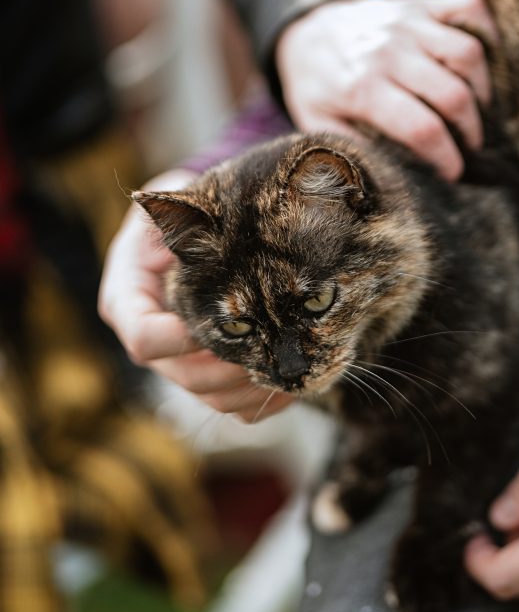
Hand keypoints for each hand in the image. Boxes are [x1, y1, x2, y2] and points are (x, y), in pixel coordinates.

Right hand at [98, 169, 293, 421]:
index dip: (181, 339)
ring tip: (292, 366)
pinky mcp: (210, 375)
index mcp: (127, 301)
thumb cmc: (184, 212)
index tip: (222, 322)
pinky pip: (236, 406)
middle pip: (185, 377)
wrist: (200, 229)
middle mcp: (152, 340)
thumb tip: (193, 229)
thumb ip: (179, 220)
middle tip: (273, 349)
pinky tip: (296, 383)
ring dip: (253, 388)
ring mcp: (181, 363)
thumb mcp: (172, 205)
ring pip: (213, 398)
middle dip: (231, 368)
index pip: (145, 338)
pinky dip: (266, 400)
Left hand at [276, 0, 497, 180]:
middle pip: (454, 95)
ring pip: (468, 54)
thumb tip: (388, 180)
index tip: (452, 174)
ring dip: (481, 88)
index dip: (446, 158)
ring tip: (473, 110)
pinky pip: (471, 9)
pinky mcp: (422, 3)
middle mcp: (389, 51)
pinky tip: (476, 66)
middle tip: (467, 147)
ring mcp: (408, 22)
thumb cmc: (315, 85)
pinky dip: (487, 34)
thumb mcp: (317, 125)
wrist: (302, 28)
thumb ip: (351, 150)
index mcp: (362, 87)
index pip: (422, 128)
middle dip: (470, 132)